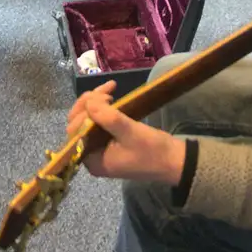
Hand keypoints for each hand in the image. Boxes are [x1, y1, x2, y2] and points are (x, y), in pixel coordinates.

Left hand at [66, 81, 186, 183]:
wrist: (175, 162)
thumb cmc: (153, 151)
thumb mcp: (130, 132)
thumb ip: (107, 118)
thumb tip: (89, 102)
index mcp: (92, 160)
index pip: (76, 131)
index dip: (84, 110)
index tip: (103, 96)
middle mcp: (92, 156)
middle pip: (79, 125)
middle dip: (89, 104)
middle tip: (107, 90)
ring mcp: (101, 150)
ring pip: (88, 122)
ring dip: (96, 104)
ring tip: (110, 90)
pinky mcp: (109, 143)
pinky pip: (98, 124)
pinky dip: (102, 110)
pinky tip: (111, 98)